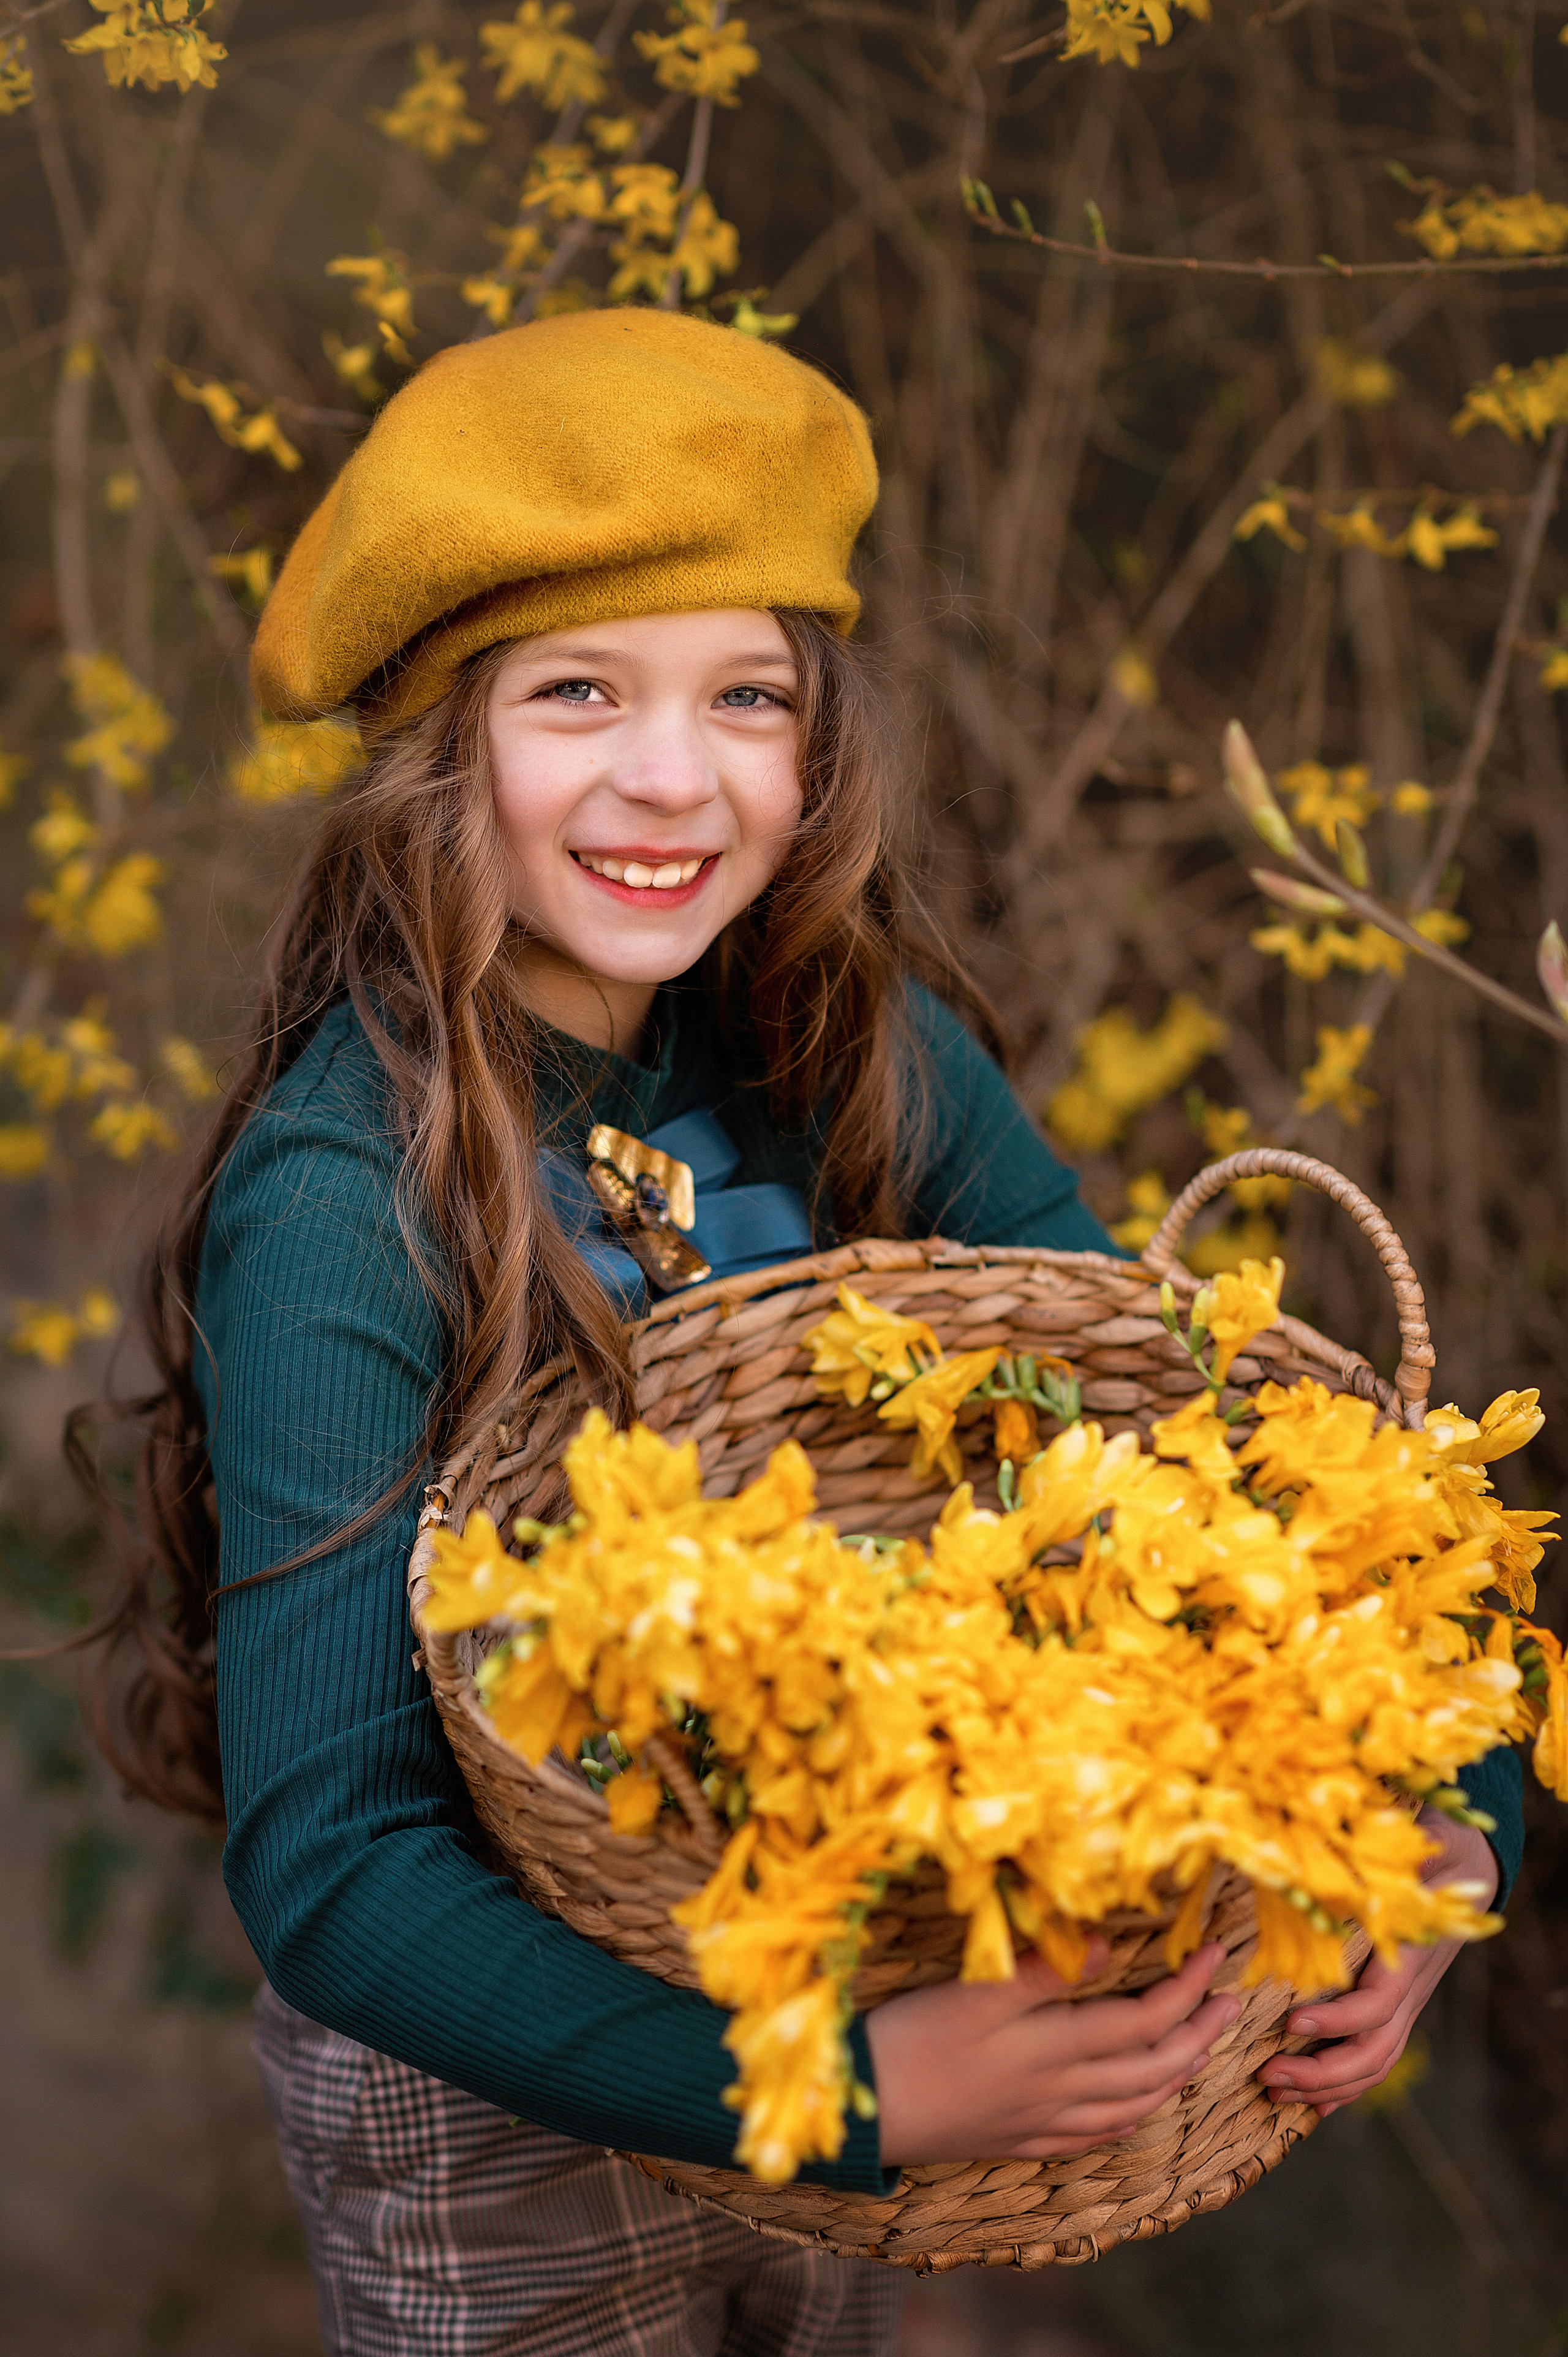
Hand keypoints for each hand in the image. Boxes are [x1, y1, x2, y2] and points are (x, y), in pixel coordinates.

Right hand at [865, 1940, 1240, 2164]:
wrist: (866, 2112)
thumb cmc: (912, 2039)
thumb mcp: (973, 1992)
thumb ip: (1043, 1971)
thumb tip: (1110, 1945)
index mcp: (1054, 2047)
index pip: (1145, 2019)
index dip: (1187, 1988)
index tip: (1216, 1954)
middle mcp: (1060, 2090)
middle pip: (1152, 2068)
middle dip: (1199, 2033)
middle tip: (1232, 2002)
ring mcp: (1041, 2120)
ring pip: (1132, 2106)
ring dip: (1176, 2077)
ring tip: (1202, 2052)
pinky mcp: (1018, 2138)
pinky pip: (1093, 2137)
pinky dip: (1127, 2121)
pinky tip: (1135, 2114)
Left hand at [1256, 1812, 1499, 2119]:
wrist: (1468, 1870)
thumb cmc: (1437, 1853)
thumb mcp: (1419, 1848)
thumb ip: (1390, 1863)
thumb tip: (1349, 1869)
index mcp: (1407, 1958)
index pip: (1376, 2005)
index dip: (1337, 2019)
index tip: (1293, 2020)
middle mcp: (1409, 1991)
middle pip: (1373, 2050)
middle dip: (1321, 2071)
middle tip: (1268, 2074)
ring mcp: (1405, 2004)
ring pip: (1374, 2063)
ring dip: (1325, 2086)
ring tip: (1274, 2091)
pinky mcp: (1395, 2007)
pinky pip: (1377, 2057)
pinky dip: (1346, 2085)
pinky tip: (1314, 2103)